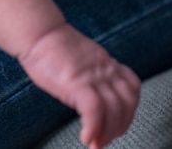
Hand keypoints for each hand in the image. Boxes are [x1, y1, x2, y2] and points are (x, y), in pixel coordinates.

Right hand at [19, 23, 139, 148]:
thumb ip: (90, 74)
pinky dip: (93, 128)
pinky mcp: (77, 81)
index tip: (116, 126)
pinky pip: (94, 109)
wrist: (39, 32)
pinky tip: (86, 137)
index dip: (128, 110)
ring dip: (108, 133)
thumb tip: (90, 92)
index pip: (132, 87)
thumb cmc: (52, 48)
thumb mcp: (81, 60)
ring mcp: (92, 75)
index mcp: (106, 63)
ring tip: (95, 143)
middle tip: (104, 140)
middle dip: (119, 127)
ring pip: (115, 108)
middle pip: (128, 102)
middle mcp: (104, 69)